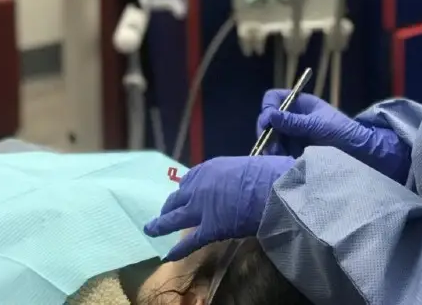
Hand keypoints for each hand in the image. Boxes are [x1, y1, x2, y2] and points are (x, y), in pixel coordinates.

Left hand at [143, 155, 294, 261]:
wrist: (270, 187)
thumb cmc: (266, 173)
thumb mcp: (245, 166)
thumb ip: (233, 175)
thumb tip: (239, 182)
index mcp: (209, 169)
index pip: (191, 179)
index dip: (186, 188)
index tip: (185, 192)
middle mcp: (199, 187)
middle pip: (178, 197)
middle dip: (170, 205)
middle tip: (166, 211)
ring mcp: (201, 208)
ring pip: (174, 218)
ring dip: (161, 224)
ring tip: (151, 229)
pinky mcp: (209, 229)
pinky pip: (189, 242)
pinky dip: (177, 250)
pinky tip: (168, 256)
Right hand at [256, 90, 410, 183]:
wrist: (360, 154)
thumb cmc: (343, 133)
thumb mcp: (318, 126)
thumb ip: (294, 122)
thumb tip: (269, 115)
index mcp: (301, 104)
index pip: (274, 98)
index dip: (269, 107)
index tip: (269, 122)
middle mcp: (294, 117)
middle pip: (268, 119)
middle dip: (266, 132)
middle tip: (271, 147)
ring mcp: (294, 135)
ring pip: (270, 137)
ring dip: (270, 147)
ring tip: (277, 157)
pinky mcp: (294, 152)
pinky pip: (278, 152)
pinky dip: (276, 156)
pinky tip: (281, 162)